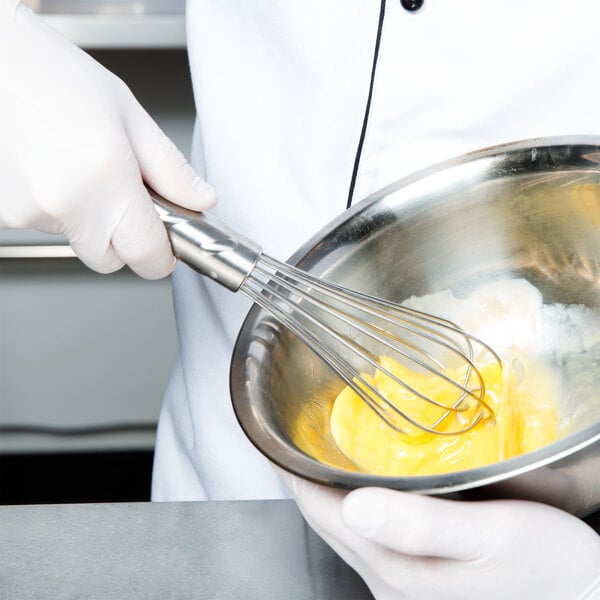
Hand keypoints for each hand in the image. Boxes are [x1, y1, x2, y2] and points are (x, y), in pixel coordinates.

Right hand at [0, 1, 214, 278]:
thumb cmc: (48, 73)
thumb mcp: (127, 114)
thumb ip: (170, 169)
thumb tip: (200, 200)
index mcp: (106, 181)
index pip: (148, 257)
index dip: (161, 254)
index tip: (164, 243)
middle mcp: (63, 204)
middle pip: (109, 259)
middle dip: (122, 238)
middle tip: (119, 194)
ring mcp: (25, 212)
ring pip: (74, 239)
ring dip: (83, 216)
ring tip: (74, 164)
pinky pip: (41, 223)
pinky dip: (50, 205)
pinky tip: (47, 167)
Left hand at [280, 470, 599, 599]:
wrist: (582, 598)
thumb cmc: (546, 568)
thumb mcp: (491, 538)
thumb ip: (422, 524)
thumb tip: (355, 504)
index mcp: (395, 564)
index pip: (322, 513)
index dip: (293, 474)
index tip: (273, 440)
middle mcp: (389, 576)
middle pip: (326, 520)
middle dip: (303, 477)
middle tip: (290, 436)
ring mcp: (402, 580)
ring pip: (346, 525)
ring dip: (327, 488)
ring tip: (318, 451)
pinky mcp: (419, 575)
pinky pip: (370, 531)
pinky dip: (355, 501)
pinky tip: (364, 482)